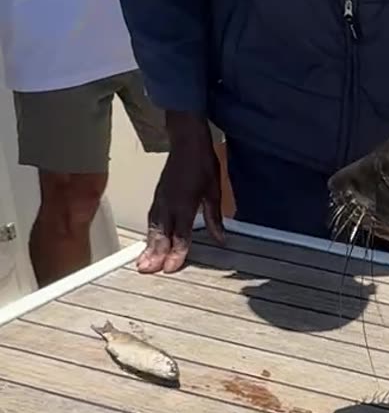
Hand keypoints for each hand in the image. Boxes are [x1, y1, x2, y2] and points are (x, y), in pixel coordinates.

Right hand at [137, 112, 225, 273]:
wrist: (186, 141)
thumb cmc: (202, 164)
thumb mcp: (214, 191)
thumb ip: (214, 217)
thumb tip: (220, 239)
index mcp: (184, 203)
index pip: (181, 233)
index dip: (176, 252)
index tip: (171, 267)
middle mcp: (169, 203)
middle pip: (162, 234)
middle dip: (155, 253)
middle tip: (147, 271)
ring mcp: (160, 199)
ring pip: (153, 227)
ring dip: (148, 246)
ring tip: (142, 263)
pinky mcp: (157, 196)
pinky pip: (151, 218)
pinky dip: (149, 233)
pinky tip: (148, 242)